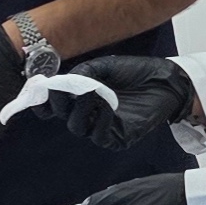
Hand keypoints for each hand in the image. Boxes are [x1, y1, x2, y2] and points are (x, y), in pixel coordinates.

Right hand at [50, 55, 200, 152]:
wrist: (164, 80)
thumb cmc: (135, 72)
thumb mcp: (104, 67)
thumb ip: (82, 73)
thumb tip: (64, 84)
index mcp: (82, 97)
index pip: (55, 107)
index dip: (44, 104)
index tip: (40, 94)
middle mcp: (89, 114)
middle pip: (64, 117)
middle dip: (61, 102)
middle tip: (68, 88)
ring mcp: (102, 127)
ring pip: (78, 127)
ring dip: (81, 108)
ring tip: (93, 91)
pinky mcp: (118, 137)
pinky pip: (99, 135)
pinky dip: (100, 118)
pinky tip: (108, 104)